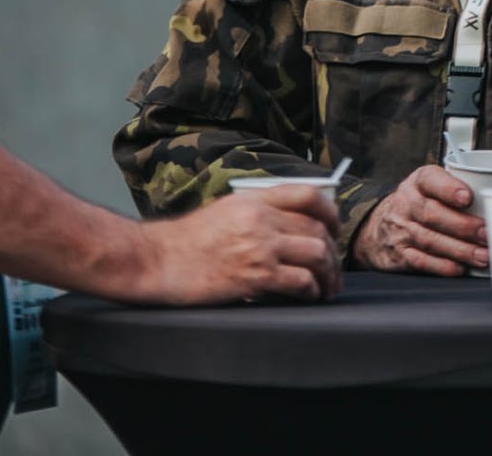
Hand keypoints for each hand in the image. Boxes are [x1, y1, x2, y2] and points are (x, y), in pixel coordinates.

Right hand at [137, 186, 342, 303]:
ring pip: (317, 254)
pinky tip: (308, 297)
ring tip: (327, 289)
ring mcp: (260, 246)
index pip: (309, 195)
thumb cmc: (187, 241)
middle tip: (333, 271)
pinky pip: (301, 281)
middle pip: (318, 228)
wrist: (157, 260)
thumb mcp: (226, 211)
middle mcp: (262, 218)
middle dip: (332, 252)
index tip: (335, 229)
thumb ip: (259, 212)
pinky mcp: (256, 275)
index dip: (330, 212)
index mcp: (255, 199)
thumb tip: (292, 226)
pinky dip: (311, 290)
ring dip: (328, 274)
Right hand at [352, 164, 487, 275]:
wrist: (379, 228)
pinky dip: (442, 267)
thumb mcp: (432, 187)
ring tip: (484, 256)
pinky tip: (460, 269)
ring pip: (431, 240)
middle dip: (464, 226)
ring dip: (460, 250)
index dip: (449, 188)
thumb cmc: (421, 204)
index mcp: (418, 182)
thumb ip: (459, 189)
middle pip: (433, 214)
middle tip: (487, 234)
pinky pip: (421, 261)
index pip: (431, 179)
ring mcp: (400, 230)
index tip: (469, 197)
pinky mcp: (399, 255)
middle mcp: (406, 204)